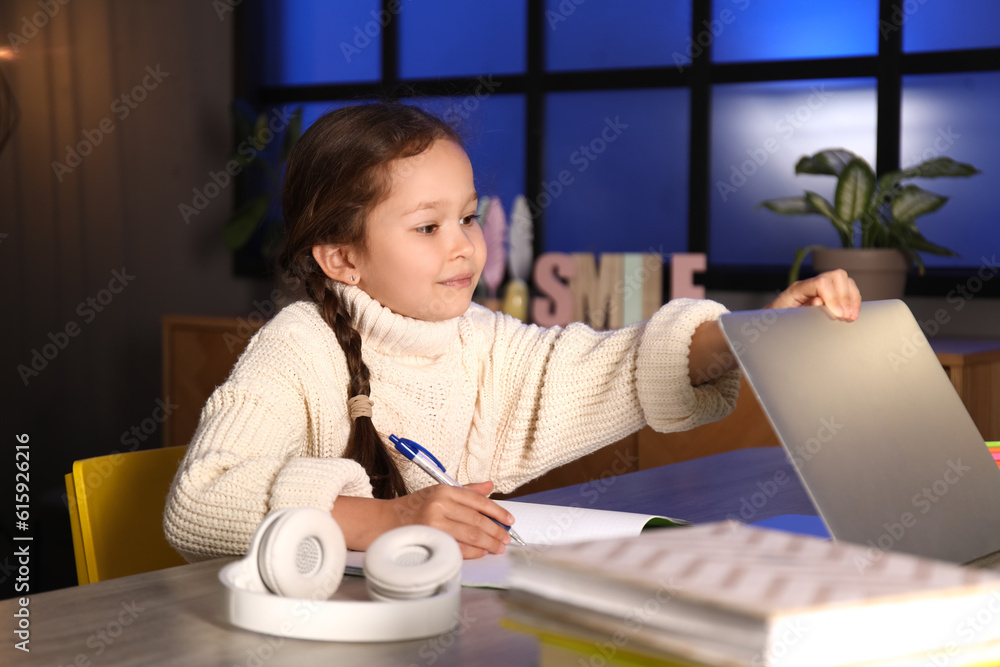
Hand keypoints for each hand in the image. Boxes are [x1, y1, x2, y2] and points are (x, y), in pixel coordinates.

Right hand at [386, 481, 513, 558]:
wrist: (385, 522)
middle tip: (507, 539)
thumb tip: (489, 486)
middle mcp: (440, 505)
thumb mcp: (438, 492)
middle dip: (496, 532)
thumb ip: (466, 491)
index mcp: (444, 490)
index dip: (498, 512)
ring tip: (498, 548)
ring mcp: (434, 524)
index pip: (479, 501)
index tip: (509, 521)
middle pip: (477, 521)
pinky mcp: (431, 541)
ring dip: (489, 544)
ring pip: (471, 536)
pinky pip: (459, 548)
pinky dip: (474, 552)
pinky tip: (482, 553)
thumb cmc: (414, 507)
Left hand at [766, 269, 860, 320]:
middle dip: (845, 297)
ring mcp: (819, 287)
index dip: (833, 297)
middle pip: (837, 276)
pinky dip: (853, 300)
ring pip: (844, 281)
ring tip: (851, 316)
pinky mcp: (827, 294)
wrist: (770, 323)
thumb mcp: (784, 318)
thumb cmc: (776, 322)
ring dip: (852, 298)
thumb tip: (819, 301)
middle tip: (846, 316)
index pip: (821, 283)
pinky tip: (852, 313)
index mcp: (796, 289)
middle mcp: (810, 284)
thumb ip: (800, 310)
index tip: (839, 314)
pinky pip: (846, 289)